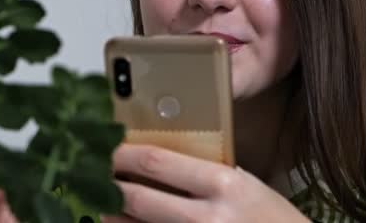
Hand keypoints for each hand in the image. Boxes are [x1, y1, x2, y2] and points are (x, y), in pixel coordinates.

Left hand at [102, 144, 309, 222]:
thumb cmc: (272, 219)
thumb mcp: (244, 184)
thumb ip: (203, 174)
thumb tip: (155, 162)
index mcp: (222, 184)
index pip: (158, 162)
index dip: (124, 154)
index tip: (108, 149)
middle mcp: (207, 217)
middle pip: (138, 198)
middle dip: (109, 186)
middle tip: (93, 175)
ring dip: (112, 216)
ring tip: (101, 203)